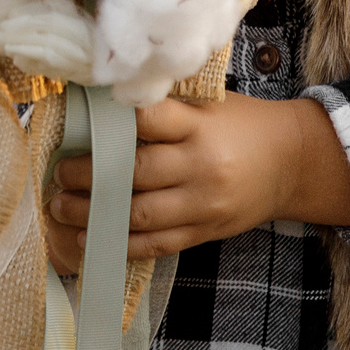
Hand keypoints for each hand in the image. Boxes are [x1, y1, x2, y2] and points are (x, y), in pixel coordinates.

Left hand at [43, 92, 349, 270]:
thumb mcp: (209, 105)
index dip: (110, 121)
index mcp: (201, 125)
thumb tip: (101, 108)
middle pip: (134, 171)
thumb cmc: (242, 125)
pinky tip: (89, 238)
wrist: (291, 162)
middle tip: (58, 172)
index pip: (148, 118)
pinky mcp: (203, 232)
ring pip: (138, 214)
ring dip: (92, 214)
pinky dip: (118, 244)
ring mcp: (202, 204)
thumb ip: (166, 109)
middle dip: (88, 175)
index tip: (78, 122)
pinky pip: (154, 244)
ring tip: (60, 207)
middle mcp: (201, 166)